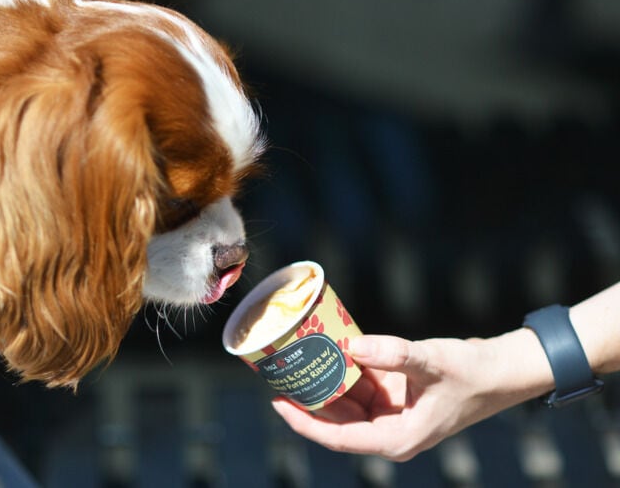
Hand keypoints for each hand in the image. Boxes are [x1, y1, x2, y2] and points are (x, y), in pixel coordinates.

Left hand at [272, 332, 552, 460]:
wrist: (503, 370)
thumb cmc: (474, 374)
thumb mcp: (433, 363)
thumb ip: (394, 354)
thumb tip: (353, 345)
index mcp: (397, 437)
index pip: (338, 437)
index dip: (305, 422)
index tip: (279, 403)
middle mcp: (390, 430)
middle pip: (336, 421)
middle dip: (307, 401)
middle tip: (280, 375)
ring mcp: (392, 413)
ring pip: (345, 403)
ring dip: (323, 384)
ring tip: (295, 362)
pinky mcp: (395, 396)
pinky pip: (360, 386)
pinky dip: (344, 371)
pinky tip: (327, 352)